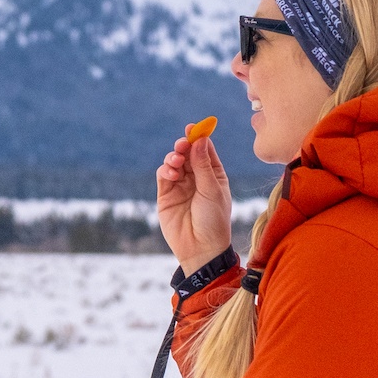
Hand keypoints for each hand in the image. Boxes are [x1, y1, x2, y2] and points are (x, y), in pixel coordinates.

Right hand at [156, 125, 232, 275]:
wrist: (201, 248)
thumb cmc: (214, 220)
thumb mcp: (212, 190)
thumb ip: (203, 165)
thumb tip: (199, 140)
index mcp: (213, 175)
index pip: (205, 151)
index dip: (199, 138)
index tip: (193, 128)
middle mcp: (196, 179)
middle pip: (187, 154)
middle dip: (184, 146)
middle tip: (182, 144)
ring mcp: (180, 186)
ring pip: (173, 163)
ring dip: (174, 158)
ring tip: (176, 162)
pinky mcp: (166, 195)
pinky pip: (163, 176)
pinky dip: (165, 170)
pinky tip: (171, 173)